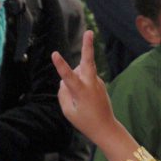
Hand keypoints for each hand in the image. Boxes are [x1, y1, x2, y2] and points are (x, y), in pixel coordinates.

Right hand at [52, 31, 138, 160]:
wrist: (106, 128)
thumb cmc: (85, 122)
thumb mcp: (68, 111)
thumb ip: (63, 94)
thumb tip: (63, 80)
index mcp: (81, 92)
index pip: (68, 76)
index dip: (61, 65)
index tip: (55, 54)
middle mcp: (91, 84)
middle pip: (88, 61)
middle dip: (88, 46)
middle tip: (89, 32)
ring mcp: (97, 83)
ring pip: (81, 72)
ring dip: (76, 78)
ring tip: (82, 100)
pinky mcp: (100, 83)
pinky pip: (85, 79)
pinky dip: (81, 85)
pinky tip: (87, 100)